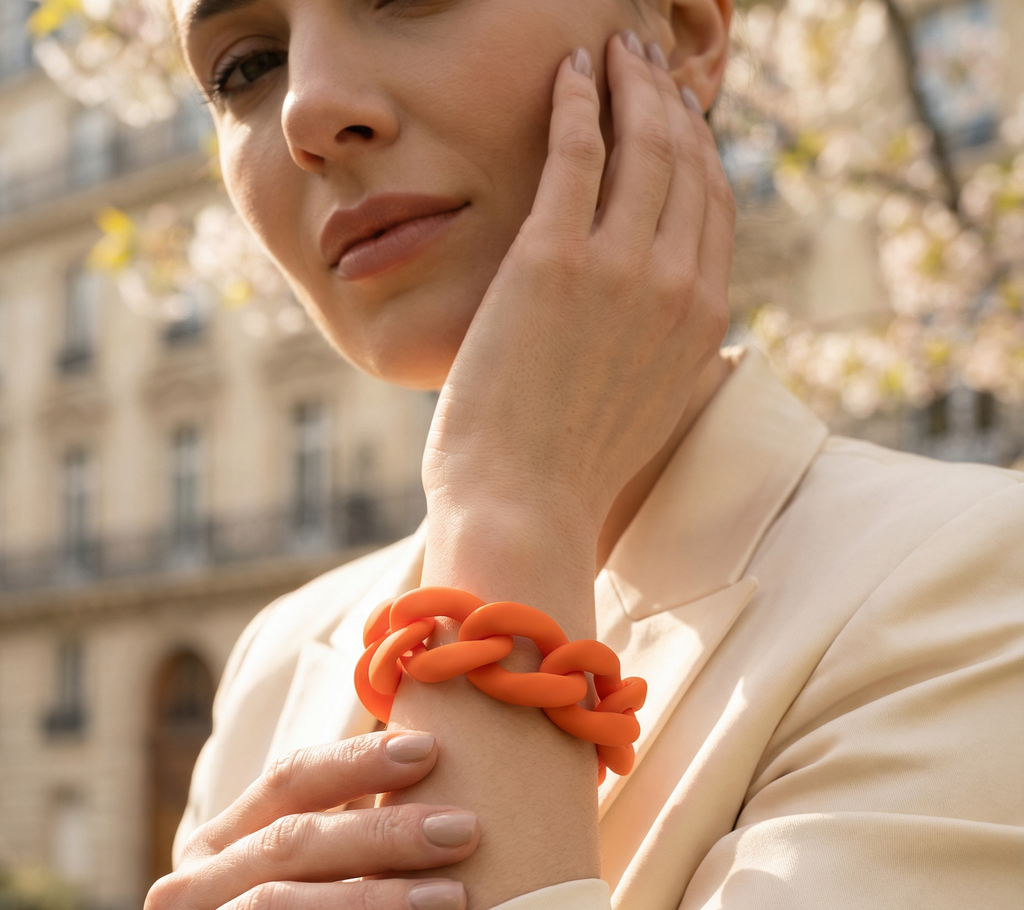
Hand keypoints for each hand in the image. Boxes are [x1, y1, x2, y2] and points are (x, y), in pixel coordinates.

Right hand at [95, 731, 478, 909]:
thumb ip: (349, 866)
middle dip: (384, 832)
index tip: (430, 751)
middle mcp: (182, 894)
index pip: (287, 782)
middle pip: (289, 843)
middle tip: (464, 832)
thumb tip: (448, 804)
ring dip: (364, 903)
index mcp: (215, 850)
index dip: (356, 761)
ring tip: (445, 904)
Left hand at [422, 32, 734, 550]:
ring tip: (611, 51)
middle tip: (643, 61)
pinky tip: (569, 71)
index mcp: (702, 323)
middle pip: (688, 163)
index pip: (714, 209)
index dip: (698, 151)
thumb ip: (662, 356)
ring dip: (630, 83)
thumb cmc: (567, 474)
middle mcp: (677, 286)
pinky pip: (577, 151)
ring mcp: (619, 268)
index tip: (677, 118)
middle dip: (669, 100)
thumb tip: (664, 334)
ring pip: (643, 144)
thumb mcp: (643, 412)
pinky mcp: (553, 259)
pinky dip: (578, 100)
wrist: (523, 507)